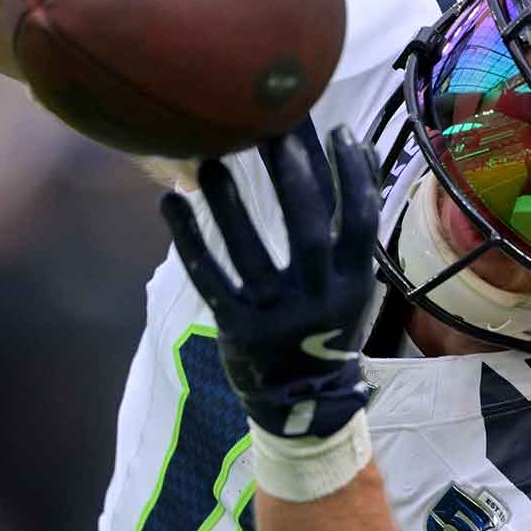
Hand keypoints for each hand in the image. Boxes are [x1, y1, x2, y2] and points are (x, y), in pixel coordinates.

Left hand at [161, 128, 379, 437]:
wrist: (301, 401)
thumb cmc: (328, 322)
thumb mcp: (355, 280)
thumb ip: (353, 221)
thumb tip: (358, 147)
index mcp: (355, 282)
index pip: (360, 220)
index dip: (352, 175)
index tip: (335, 130)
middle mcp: (317, 298)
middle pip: (306, 230)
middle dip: (290, 177)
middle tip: (269, 129)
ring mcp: (275, 315)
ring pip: (249, 252)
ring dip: (228, 204)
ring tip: (209, 161)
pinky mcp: (235, 327)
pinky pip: (208, 278)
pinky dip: (188, 239)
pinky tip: (170, 200)